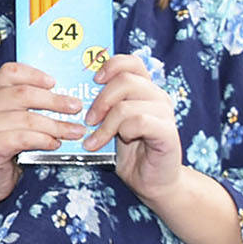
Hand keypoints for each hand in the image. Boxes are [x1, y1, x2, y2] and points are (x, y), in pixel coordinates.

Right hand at [0, 62, 85, 202]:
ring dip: (56, 125)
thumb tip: (67, 98)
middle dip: (55, 100)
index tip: (55, 82)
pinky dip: (44, 140)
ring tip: (75, 131)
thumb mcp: (13, 121)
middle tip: (76, 107)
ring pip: (27, 119)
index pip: (10, 72)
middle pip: (23, 94)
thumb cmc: (5, 147)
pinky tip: (55, 144)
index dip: (34, 74)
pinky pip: (23, 138)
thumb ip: (29, 107)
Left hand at [83, 54, 182, 202]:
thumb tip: (74, 91)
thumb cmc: (129, 151)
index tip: (94, 80)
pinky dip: (122, 131)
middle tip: (88, 120)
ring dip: (106, 123)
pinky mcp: (168, 133)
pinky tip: (119, 142)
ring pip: (127, 104)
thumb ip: (103, 104)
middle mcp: (157, 96)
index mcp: (145, 89)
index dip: (111, 65)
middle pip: (125, 80)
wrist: (151, 181)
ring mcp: (165, 114)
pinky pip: (140, 122)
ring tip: (95, 139)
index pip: (131, 62)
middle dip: (101, 100)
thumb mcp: (111, 122)